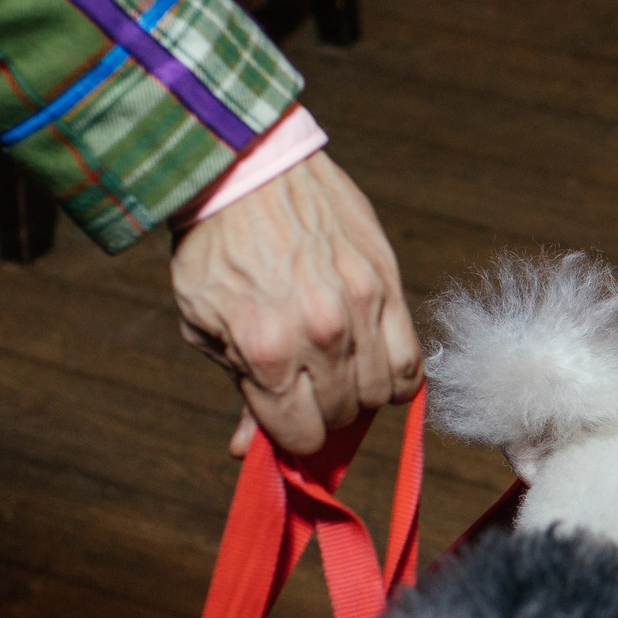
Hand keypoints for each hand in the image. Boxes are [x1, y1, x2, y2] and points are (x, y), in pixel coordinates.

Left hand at [170, 152, 421, 455]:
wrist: (246, 168)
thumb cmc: (215, 248)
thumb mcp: (204, 323)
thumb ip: (237, 386)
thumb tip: (248, 449)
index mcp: (266, 351)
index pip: (301, 435)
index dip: (292, 436)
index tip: (287, 420)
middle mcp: (320, 335)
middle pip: (344, 416)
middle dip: (324, 413)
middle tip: (308, 390)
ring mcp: (361, 308)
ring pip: (384, 393)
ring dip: (361, 393)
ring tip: (340, 372)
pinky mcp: (388, 281)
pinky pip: (413, 359)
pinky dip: (397, 374)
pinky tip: (374, 361)